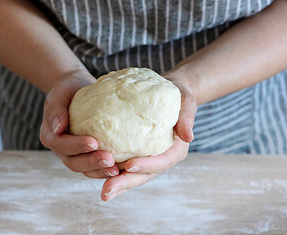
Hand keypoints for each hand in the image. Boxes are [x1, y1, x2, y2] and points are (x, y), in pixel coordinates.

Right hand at [40, 72, 119, 178]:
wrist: (75, 89)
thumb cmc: (68, 88)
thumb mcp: (60, 92)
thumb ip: (57, 109)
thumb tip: (58, 127)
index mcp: (50, 135)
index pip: (61, 145)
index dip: (76, 146)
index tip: (94, 142)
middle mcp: (60, 149)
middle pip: (73, 162)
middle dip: (91, 163)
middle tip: (109, 160)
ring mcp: (73, 155)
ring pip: (84, 169)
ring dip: (100, 171)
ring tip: (116, 170)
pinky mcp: (86, 156)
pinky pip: (94, 168)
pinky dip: (105, 170)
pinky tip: (119, 170)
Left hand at [101, 73, 197, 200]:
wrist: (173, 94)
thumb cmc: (180, 96)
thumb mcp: (187, 102)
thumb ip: (187, 118)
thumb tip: (188, 136)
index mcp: (175, 150)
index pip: (162, 162)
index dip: (147, 165)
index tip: (129, 165)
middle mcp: (162, 158)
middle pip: (145, 175)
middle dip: (126, 183)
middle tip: (107, 190)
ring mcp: (149, 159)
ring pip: (133, 176)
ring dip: (118, 184)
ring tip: (102, 192)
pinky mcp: (137, 154)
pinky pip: (124, 167)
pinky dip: (113, 174)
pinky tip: (98, 176)